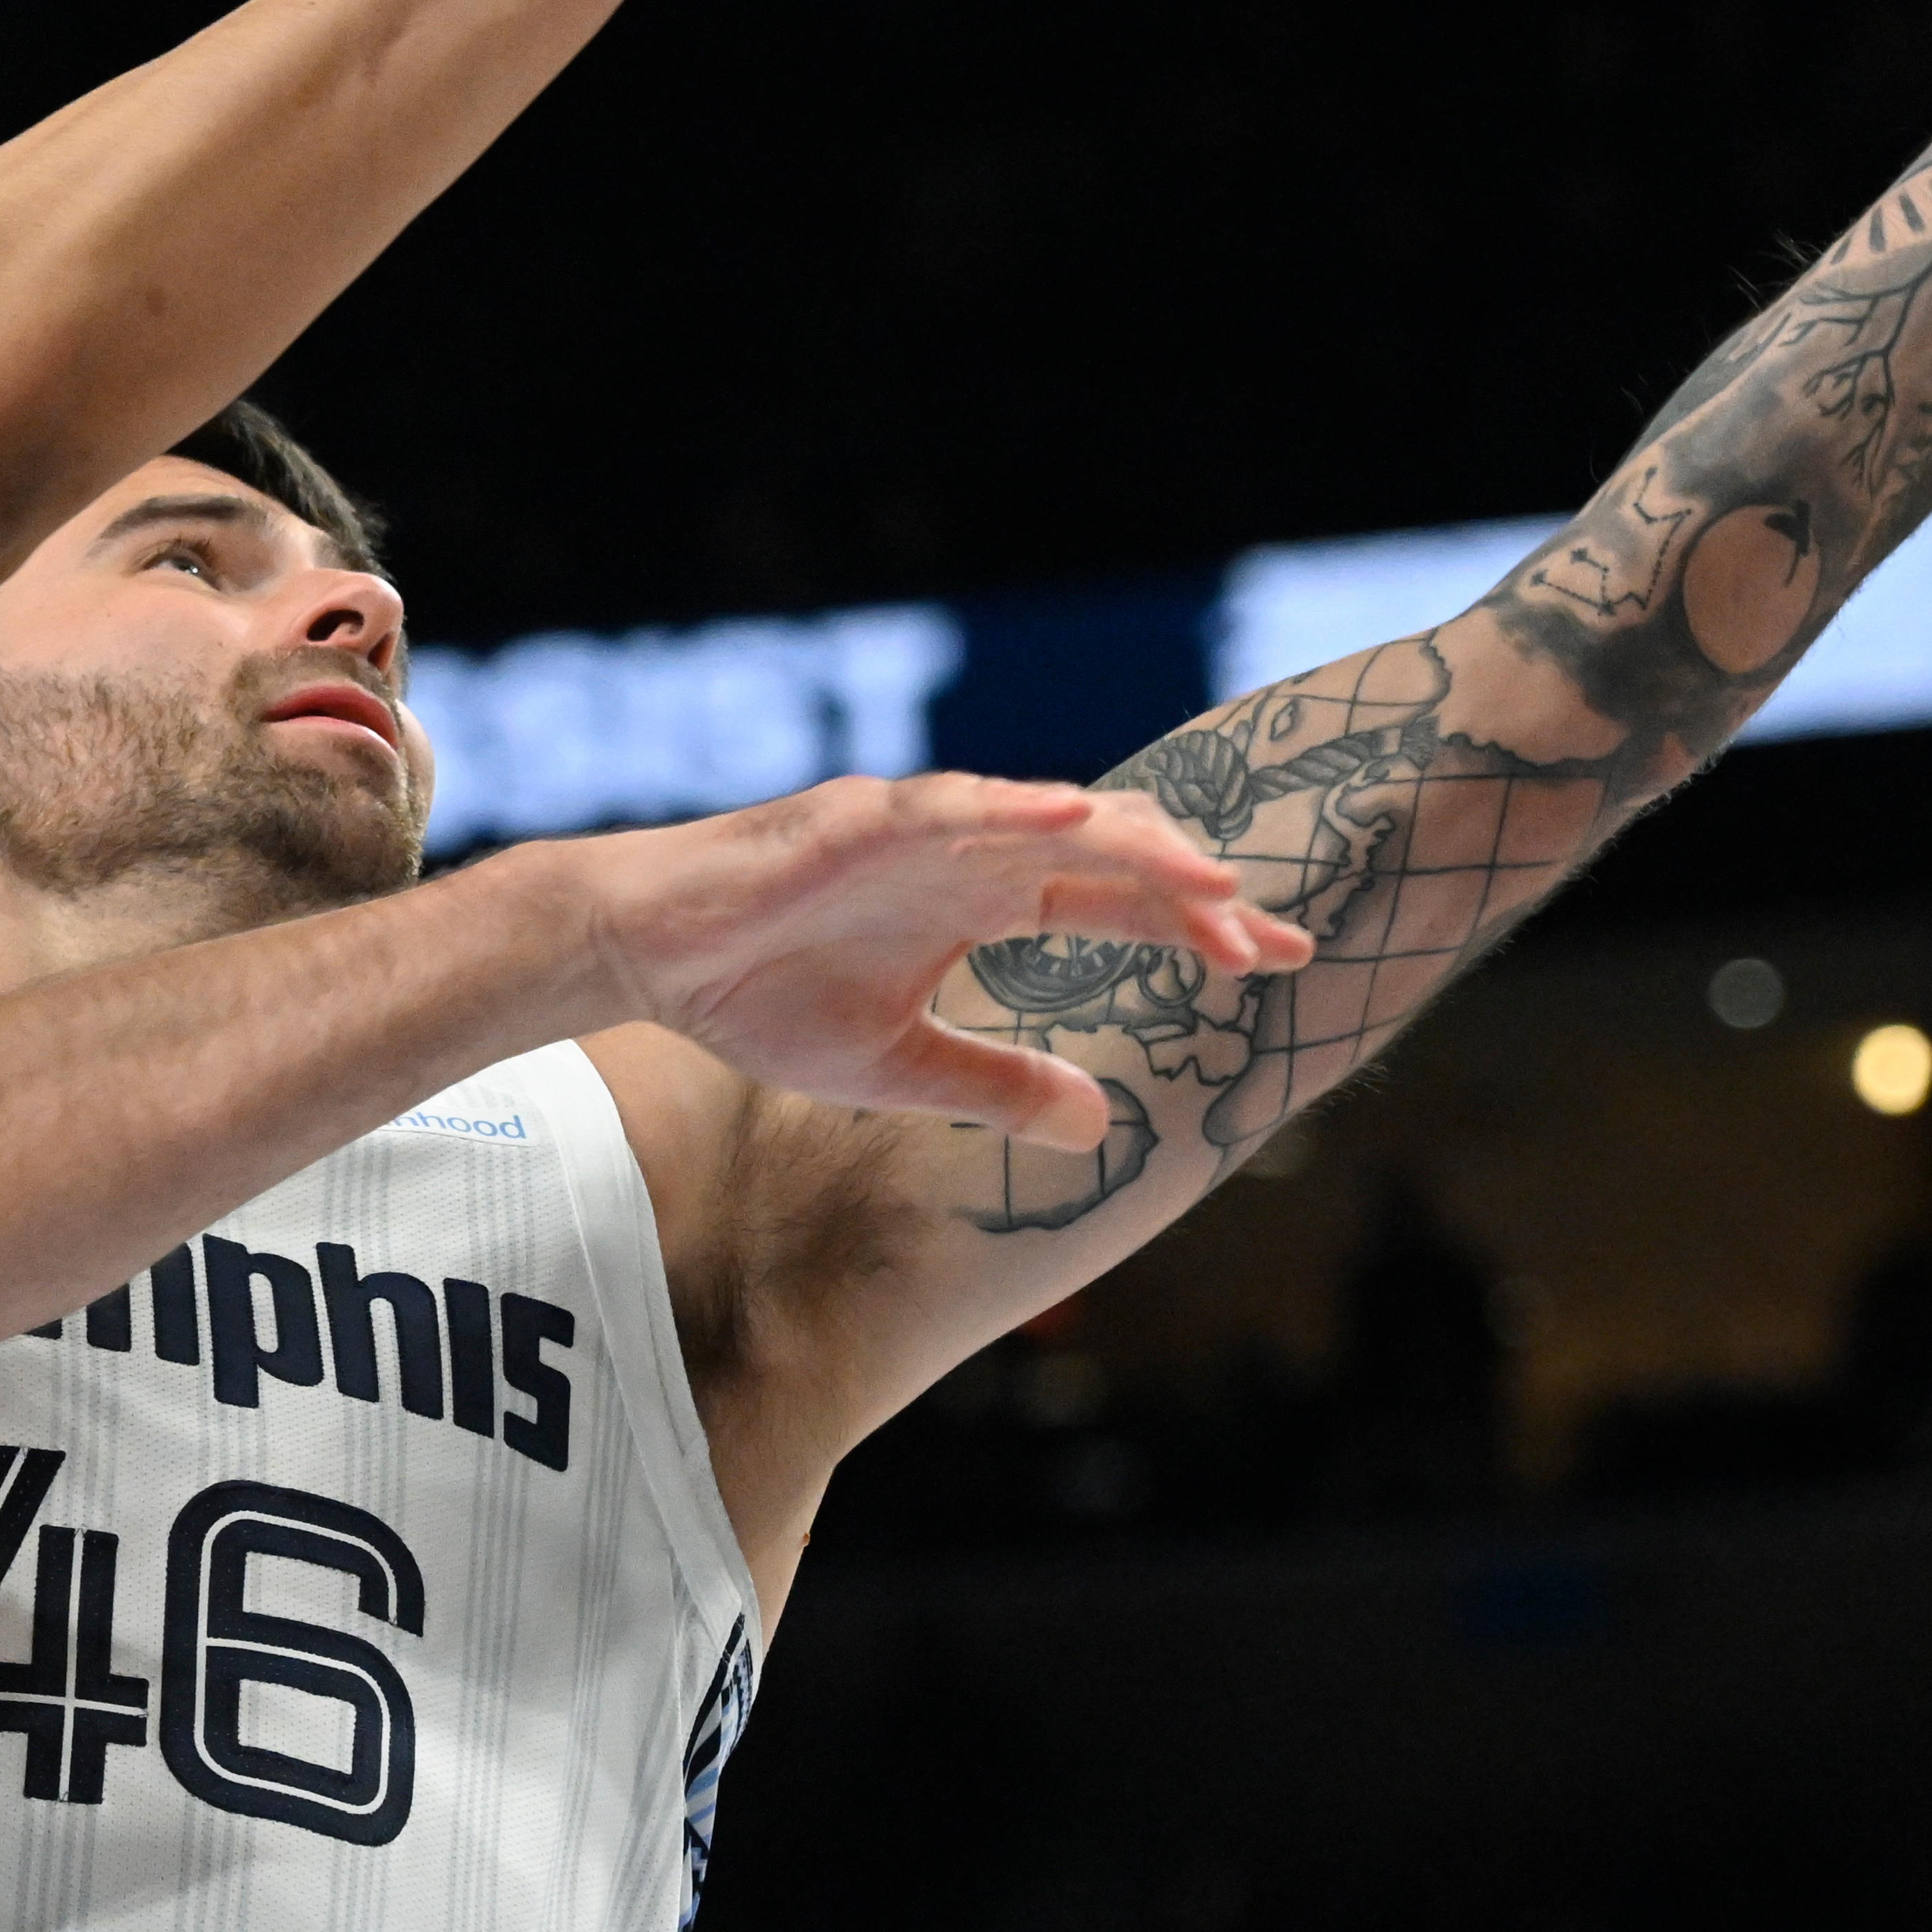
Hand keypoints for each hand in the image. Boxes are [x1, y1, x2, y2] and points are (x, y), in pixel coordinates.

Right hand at [558, 773, 1309, 1146]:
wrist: (648, 956)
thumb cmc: (762, 996)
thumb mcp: (897, 1066)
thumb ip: (995, 1084)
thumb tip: (1100, 1124)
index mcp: (986, 900)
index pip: (1119, 904)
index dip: (1200, 927)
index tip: (1283, 960)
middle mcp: (969, 852)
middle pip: (1111, 857)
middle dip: (1196, 895)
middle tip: (1272, 941)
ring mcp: (917, 828)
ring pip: (1049, 821)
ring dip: (1135, 849)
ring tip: (1211, 883)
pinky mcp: (853, 819)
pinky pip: (948, 807)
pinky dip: (1012, 807)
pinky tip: (1074, 818)